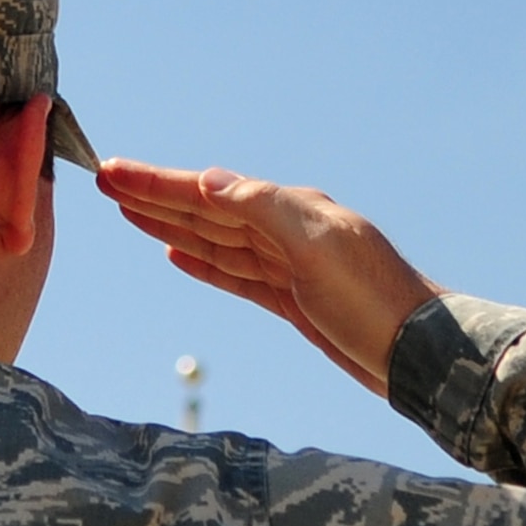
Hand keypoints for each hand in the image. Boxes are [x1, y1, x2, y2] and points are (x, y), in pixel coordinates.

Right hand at [97, 159, 444, 397]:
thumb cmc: (376, 299)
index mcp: (289, 210)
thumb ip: (264, 208)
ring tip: (127, 211)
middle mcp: (286, 230)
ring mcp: (287, 266)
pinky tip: (177, 253)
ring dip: (170, 223)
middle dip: (154, 195)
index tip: (112, 170)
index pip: (209, 191)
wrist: (421, 355)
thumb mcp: (319, 247)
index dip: (159, 182)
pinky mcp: (292, 300)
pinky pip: (235, 272)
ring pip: (214, 239)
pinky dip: (203, 260)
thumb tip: (209, 181)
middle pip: (205, 209)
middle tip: (104, 181)